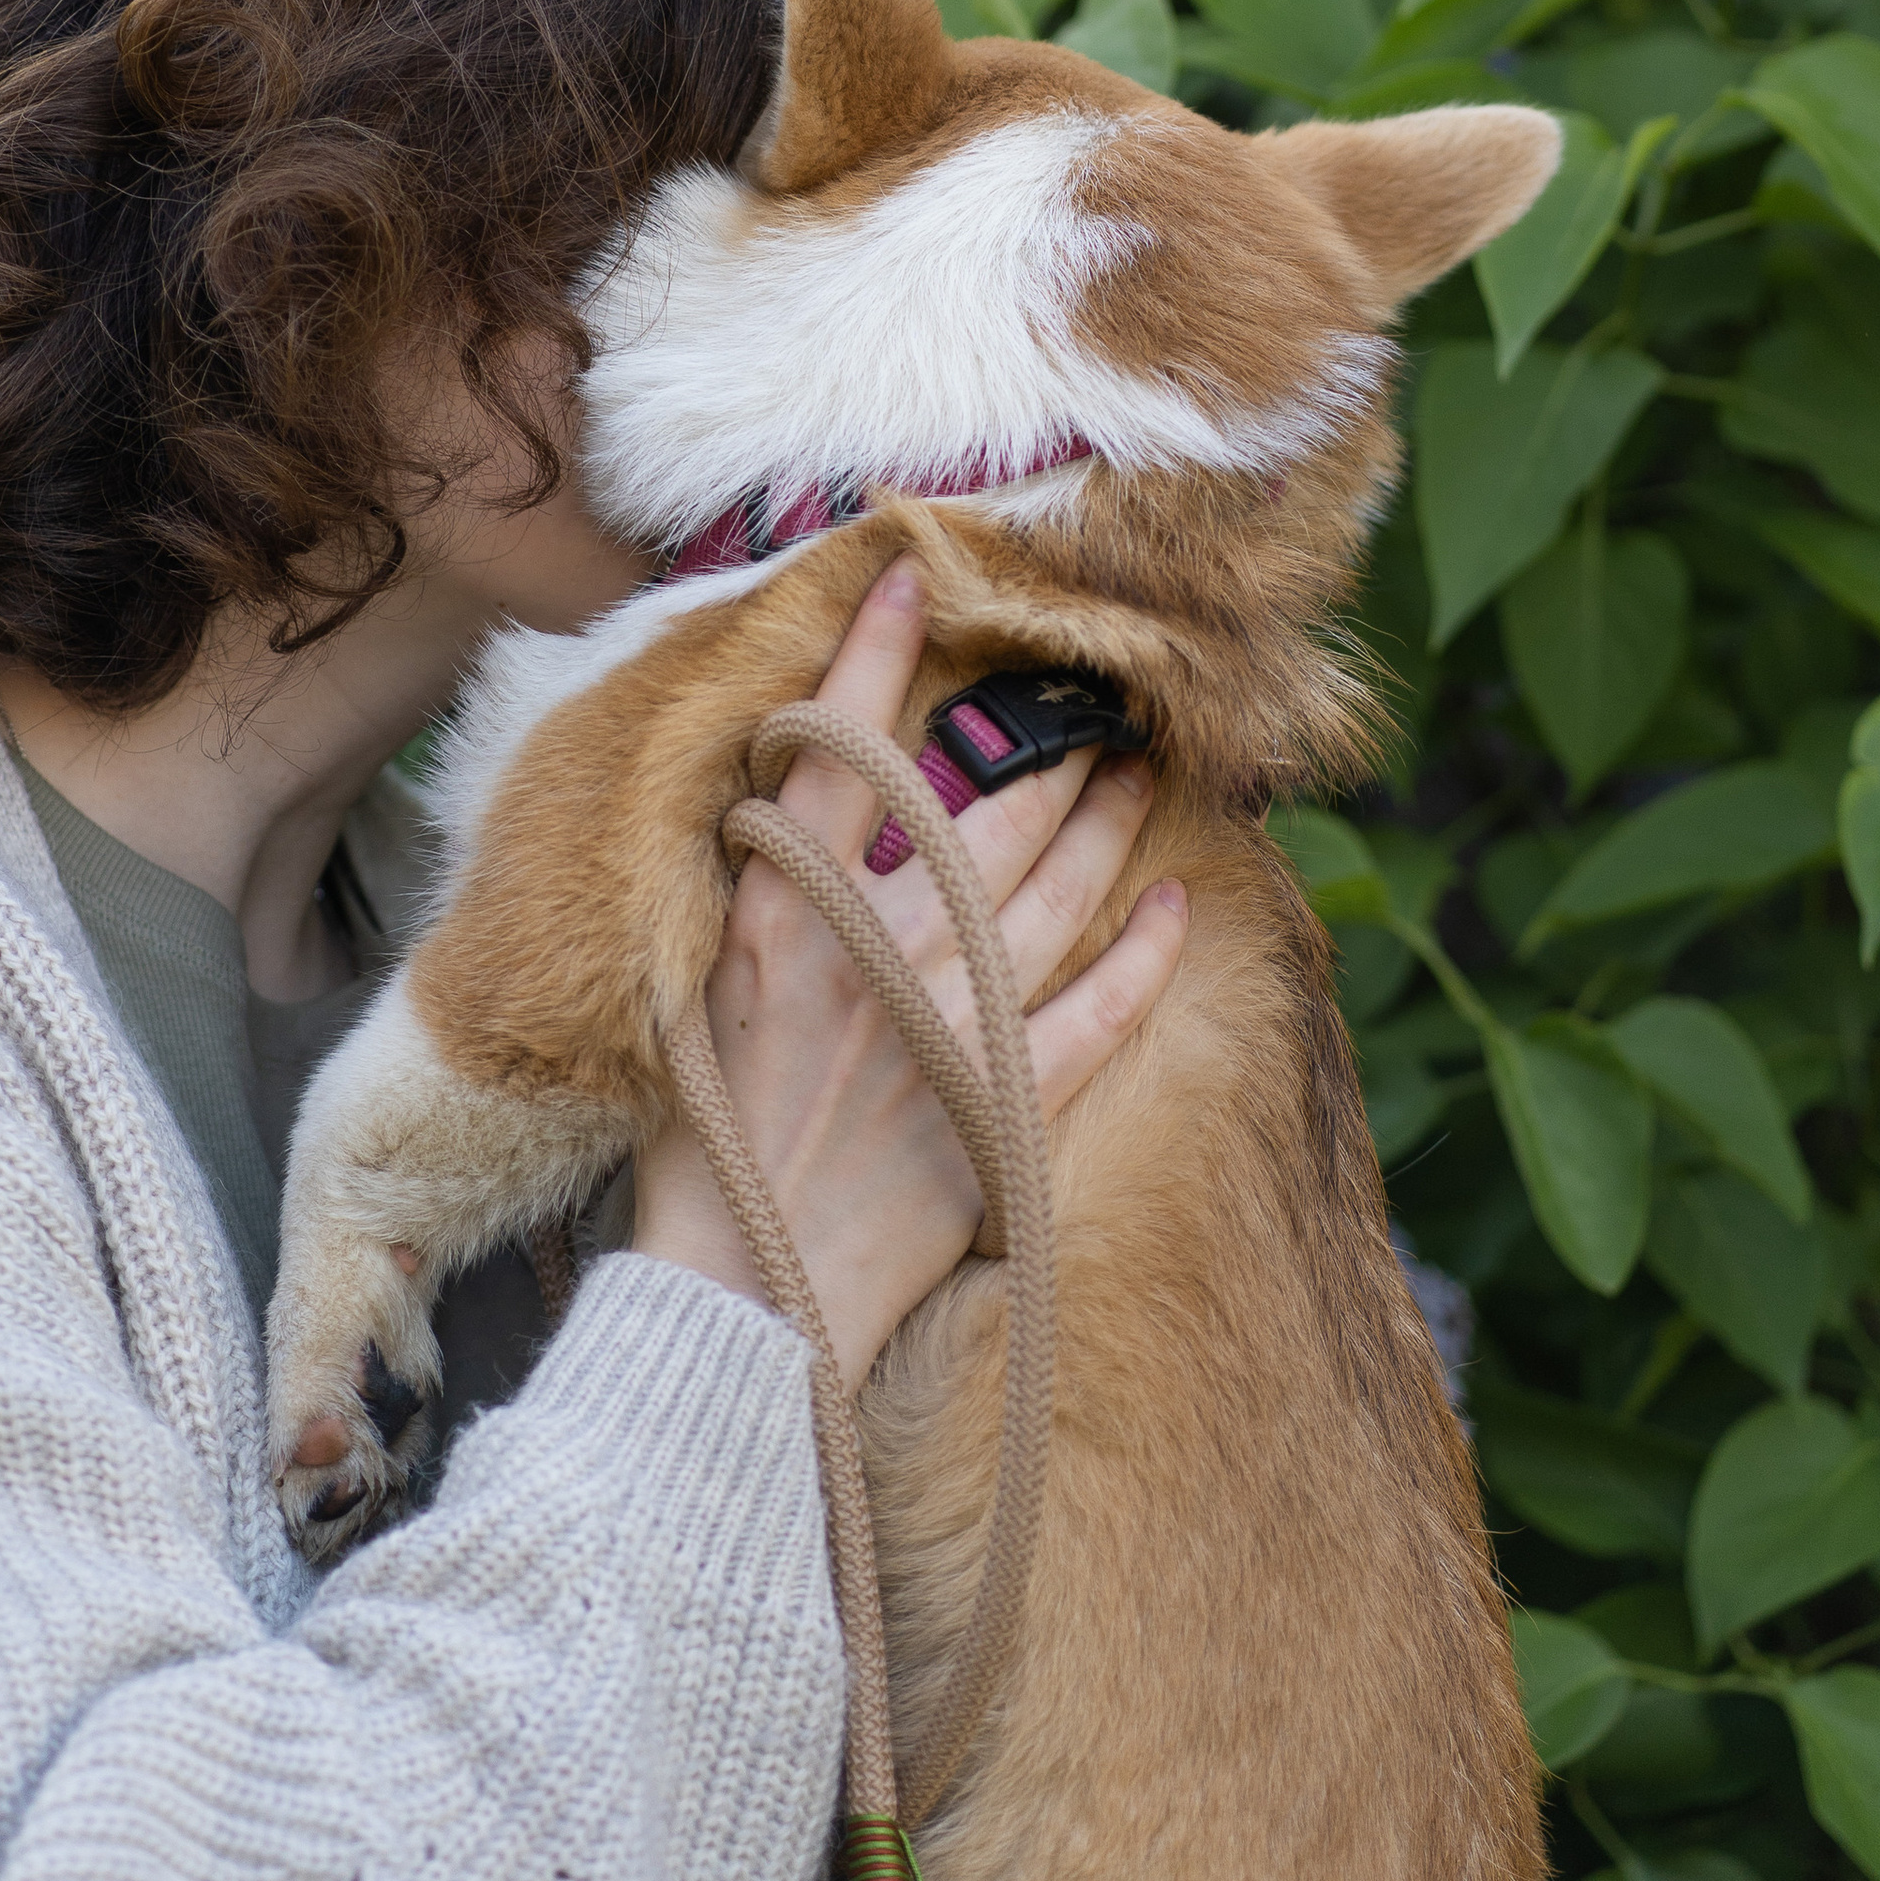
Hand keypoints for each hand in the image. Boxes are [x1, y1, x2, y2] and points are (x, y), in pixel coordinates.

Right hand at [632, 557, 1187, 1387]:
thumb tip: (788, 830)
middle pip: (978, 814)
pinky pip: (1094, 1018)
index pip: (833, 756)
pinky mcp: (1000, 1107)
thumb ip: (755, 914)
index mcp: (782, 920)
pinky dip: (1144, 962)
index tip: (910, 576)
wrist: (738, 1304)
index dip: (872, 659)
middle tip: (1090, 690)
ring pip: (1051, 894)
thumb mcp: (696, 1003)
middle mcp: (872, 952)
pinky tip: (1182, 909)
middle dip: (1041, 743)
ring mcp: (946, 1026)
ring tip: (1145, 766)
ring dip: (1107, 824)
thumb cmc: (703, 1159)